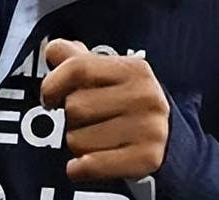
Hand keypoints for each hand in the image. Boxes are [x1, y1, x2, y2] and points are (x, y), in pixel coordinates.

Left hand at [42, 39, 169, 181]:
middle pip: (74, 107)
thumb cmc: (129, 103)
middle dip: (71, 119)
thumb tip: (53, 50)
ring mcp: (148, 128)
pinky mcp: (146, 158)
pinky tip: (86, 163)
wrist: (169, 136)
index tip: (49, 98)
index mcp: (133, 69)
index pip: (78, 69)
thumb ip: (79, 60)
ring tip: (96, 140)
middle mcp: (144, 96)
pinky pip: (90, 165)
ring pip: (77, 140)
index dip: (53, 83)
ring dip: (77, 145)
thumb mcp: (110, 75)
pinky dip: (79, 168)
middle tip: (87, 122)